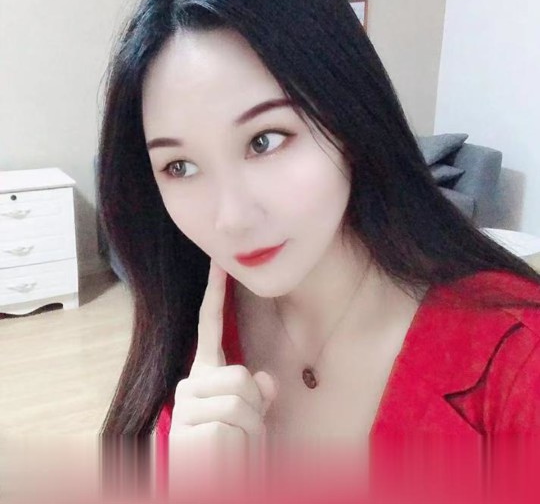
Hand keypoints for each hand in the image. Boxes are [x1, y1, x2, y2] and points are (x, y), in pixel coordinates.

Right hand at [169, 258, 277, 450]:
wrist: (212, 486)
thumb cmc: (230, 455)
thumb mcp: (252, 419)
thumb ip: (257, 391)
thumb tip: (263, 378)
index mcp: (204, 376)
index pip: (210, 326)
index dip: (214, 293)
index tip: (217, 262)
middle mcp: (190, 383)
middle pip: (241, 374)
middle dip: (254, 406)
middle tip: (240, 434)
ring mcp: (187, 400)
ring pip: (242, 391)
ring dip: (250, 423)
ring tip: (233, 443)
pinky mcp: (190, 418)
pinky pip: (236, 414)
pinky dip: (243, 437)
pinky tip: (225, 450)